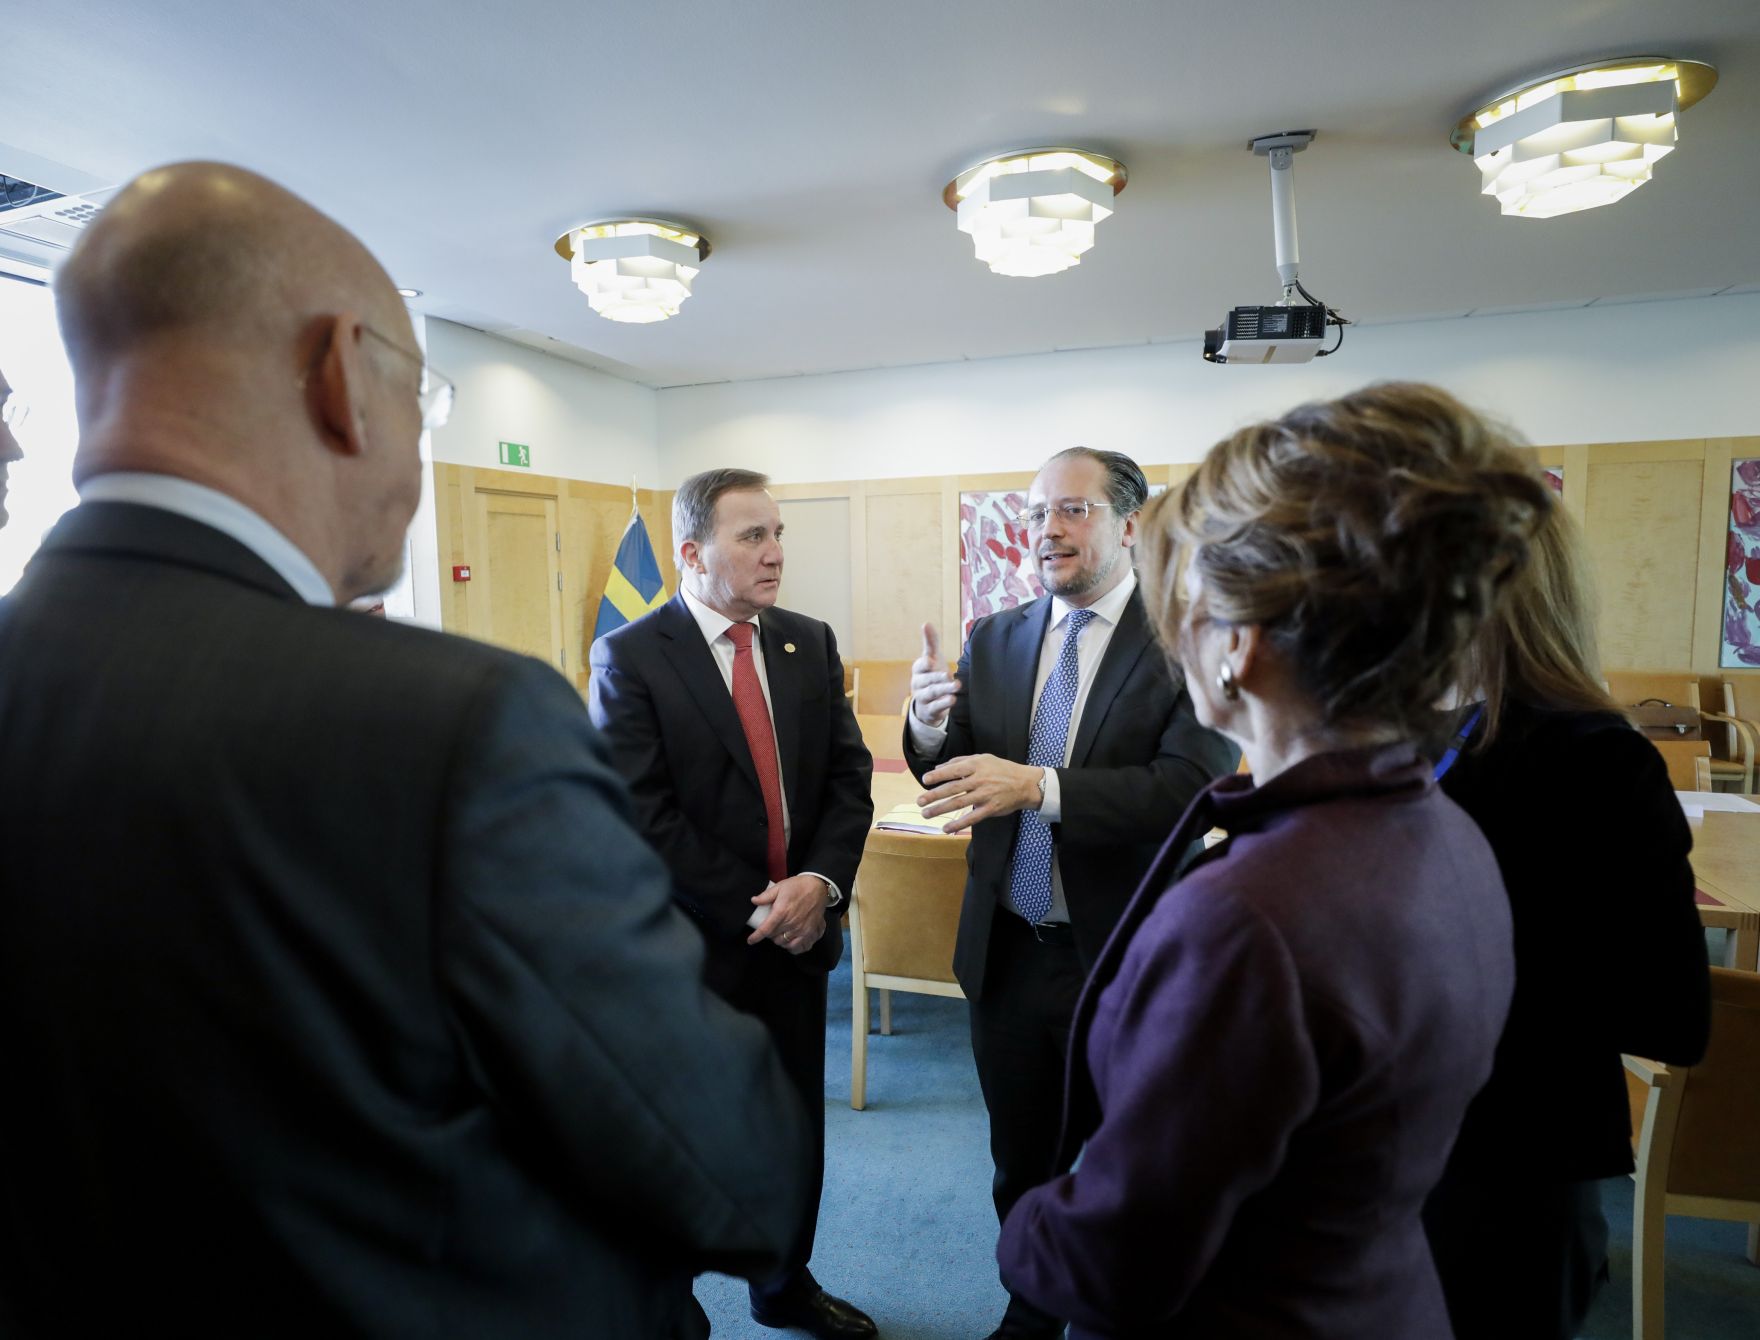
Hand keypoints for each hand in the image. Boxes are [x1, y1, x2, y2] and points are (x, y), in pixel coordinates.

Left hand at [748, 874, 828, 952]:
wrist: (818, 887)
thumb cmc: (798, 886)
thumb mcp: (780, 887)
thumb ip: (766, 896)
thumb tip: (754, 901)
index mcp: (781, 912)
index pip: (765, 929)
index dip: (756, 937)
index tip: (750, 940)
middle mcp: (791, 923)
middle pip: (774, 937)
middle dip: (769, 934)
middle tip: (770, 928)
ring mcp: (801, 929)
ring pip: (785, 943)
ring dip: (779, 940)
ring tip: (779, 934)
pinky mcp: (810, 932)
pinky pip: (800, 947)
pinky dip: (793, 947)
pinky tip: (790, 942)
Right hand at [910, 622, 960, 726]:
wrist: (928, 700)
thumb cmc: (931, 673)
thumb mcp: (932, 657)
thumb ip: (931, 642)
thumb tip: (926, 623)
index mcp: (918, 669)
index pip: (920, 666)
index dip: (925, 664)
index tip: (932, 662)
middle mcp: (918, 683)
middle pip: (927, 680)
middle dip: (937, 678)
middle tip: (949, 675)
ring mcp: (923, 698)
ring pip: (932, 693)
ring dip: (944, 690)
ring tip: (956, 686)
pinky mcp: (930, 710)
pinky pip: (935, 708)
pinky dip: (943, 704)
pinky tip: (952, 699)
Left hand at [919, 754, 1042, 833]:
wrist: (1025, 784)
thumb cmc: (1002, 769)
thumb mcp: (983, 758)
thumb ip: (960, 761)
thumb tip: (939, 767)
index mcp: (977, 765)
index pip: (953, 770)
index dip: (938, 775)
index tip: (925, 780)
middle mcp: (980, 780)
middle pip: (953, 788)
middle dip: (934, 795)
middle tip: (919, 801)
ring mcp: (986, 795)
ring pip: (959, 803)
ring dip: (941, 809)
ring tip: (926, 814)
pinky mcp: (991, 809)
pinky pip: (973, 818)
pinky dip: (959, 824)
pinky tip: (947, 828)